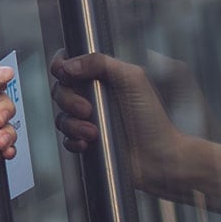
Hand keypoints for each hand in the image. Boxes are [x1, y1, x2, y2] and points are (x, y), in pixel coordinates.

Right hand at [49, 50, 191, 193]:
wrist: (161, 158)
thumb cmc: (153, 119)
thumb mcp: (132, 79)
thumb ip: (100, 62)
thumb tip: (67, 65)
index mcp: (102, 77)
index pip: (69, 62)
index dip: (60, 66)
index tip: (64, 73)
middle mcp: (93, 97)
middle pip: (59, 89)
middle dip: (68, 100)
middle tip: (87, 109)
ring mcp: (88, 120)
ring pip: (60, 116)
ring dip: (72, 124)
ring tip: (93, 132)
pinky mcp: (86, 141)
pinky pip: (65, 138)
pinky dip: (73, 140)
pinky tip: (88, 143)